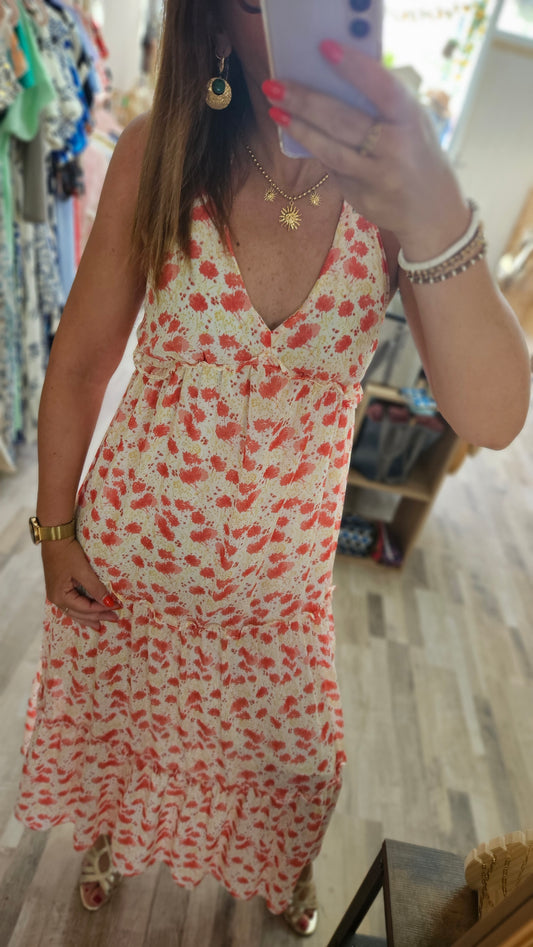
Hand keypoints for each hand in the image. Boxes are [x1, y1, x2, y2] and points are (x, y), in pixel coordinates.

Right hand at [42, 538, 122, 630]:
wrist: (54, 537)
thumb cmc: (68, 553)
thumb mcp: (83, 571)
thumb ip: (96, 588)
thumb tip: (109, 604)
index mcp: (60, 596)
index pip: (85, 608)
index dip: (102, 609)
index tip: (118, 607)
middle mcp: (56, 599)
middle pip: (80, 613)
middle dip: (97, 617)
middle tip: (115, 619)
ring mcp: (56, 594)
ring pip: (75, 611)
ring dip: (89, 617)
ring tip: (100, 625)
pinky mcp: (58, 588)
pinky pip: (71, 605)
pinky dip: (81, 611)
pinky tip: (87, 615)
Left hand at [262, 41, 470, 259]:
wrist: (432, 210)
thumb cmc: (417, 151)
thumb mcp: (412, 121)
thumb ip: (383, 102)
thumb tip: (334, 79)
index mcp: (410, 118)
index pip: (382, 88)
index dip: (354, 68)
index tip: (325, 49)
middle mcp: (395, 147)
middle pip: (344, 121)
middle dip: (306, 102)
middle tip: (274, 86)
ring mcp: (377, 176)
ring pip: (331, 150)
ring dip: (300, 129)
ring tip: (276, 111)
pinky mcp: (362, 196)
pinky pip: (333, 169)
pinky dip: (316, 149)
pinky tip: (297, 134)